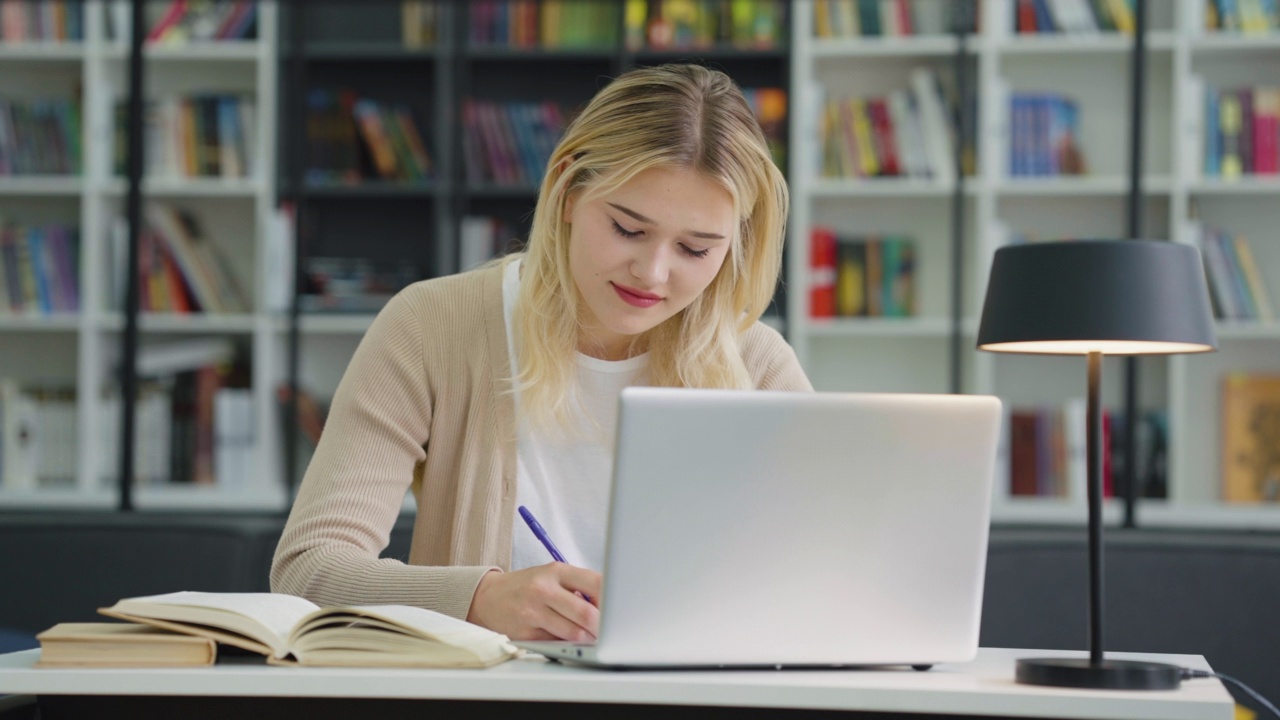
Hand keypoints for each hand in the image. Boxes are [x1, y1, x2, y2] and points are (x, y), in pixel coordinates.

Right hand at [466, 563, 601, 641]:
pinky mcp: (525, 633)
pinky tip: (565, 638)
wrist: (489, 597)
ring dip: (587, 639)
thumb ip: (579, 587)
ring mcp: (532, 612)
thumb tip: (609, 607)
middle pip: (586, 613)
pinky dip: (567, 644)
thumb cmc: (529, 586)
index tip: (616, 607)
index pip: (595, 582)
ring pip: (573, 633)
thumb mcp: (552, 575)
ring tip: (589, 636)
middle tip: (609, 631)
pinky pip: (556, 644)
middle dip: (603, 626)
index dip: (611, 599)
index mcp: (556, 571)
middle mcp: (543, 589)